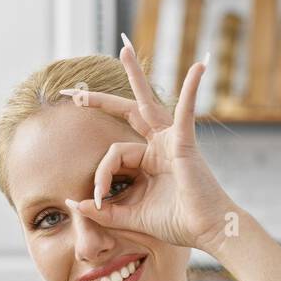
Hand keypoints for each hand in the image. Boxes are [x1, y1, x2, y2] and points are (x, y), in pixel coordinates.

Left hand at [59, 34, 236, 254]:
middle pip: (126, 113)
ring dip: (135, 76)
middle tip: (73, 92)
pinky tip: (198, 67)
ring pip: (147, 103)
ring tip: (124, 49)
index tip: (97, 201)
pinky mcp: (185, 143)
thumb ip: (103, 211)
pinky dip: (191, 88)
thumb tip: (73, 202)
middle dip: (100, 101)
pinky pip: (186, 111)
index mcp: (147, 162)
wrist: (207, 231)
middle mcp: (158, 146)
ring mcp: (172, 141)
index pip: (113, 154)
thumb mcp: (130, 216)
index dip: (100, 175)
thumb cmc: (176, 224)